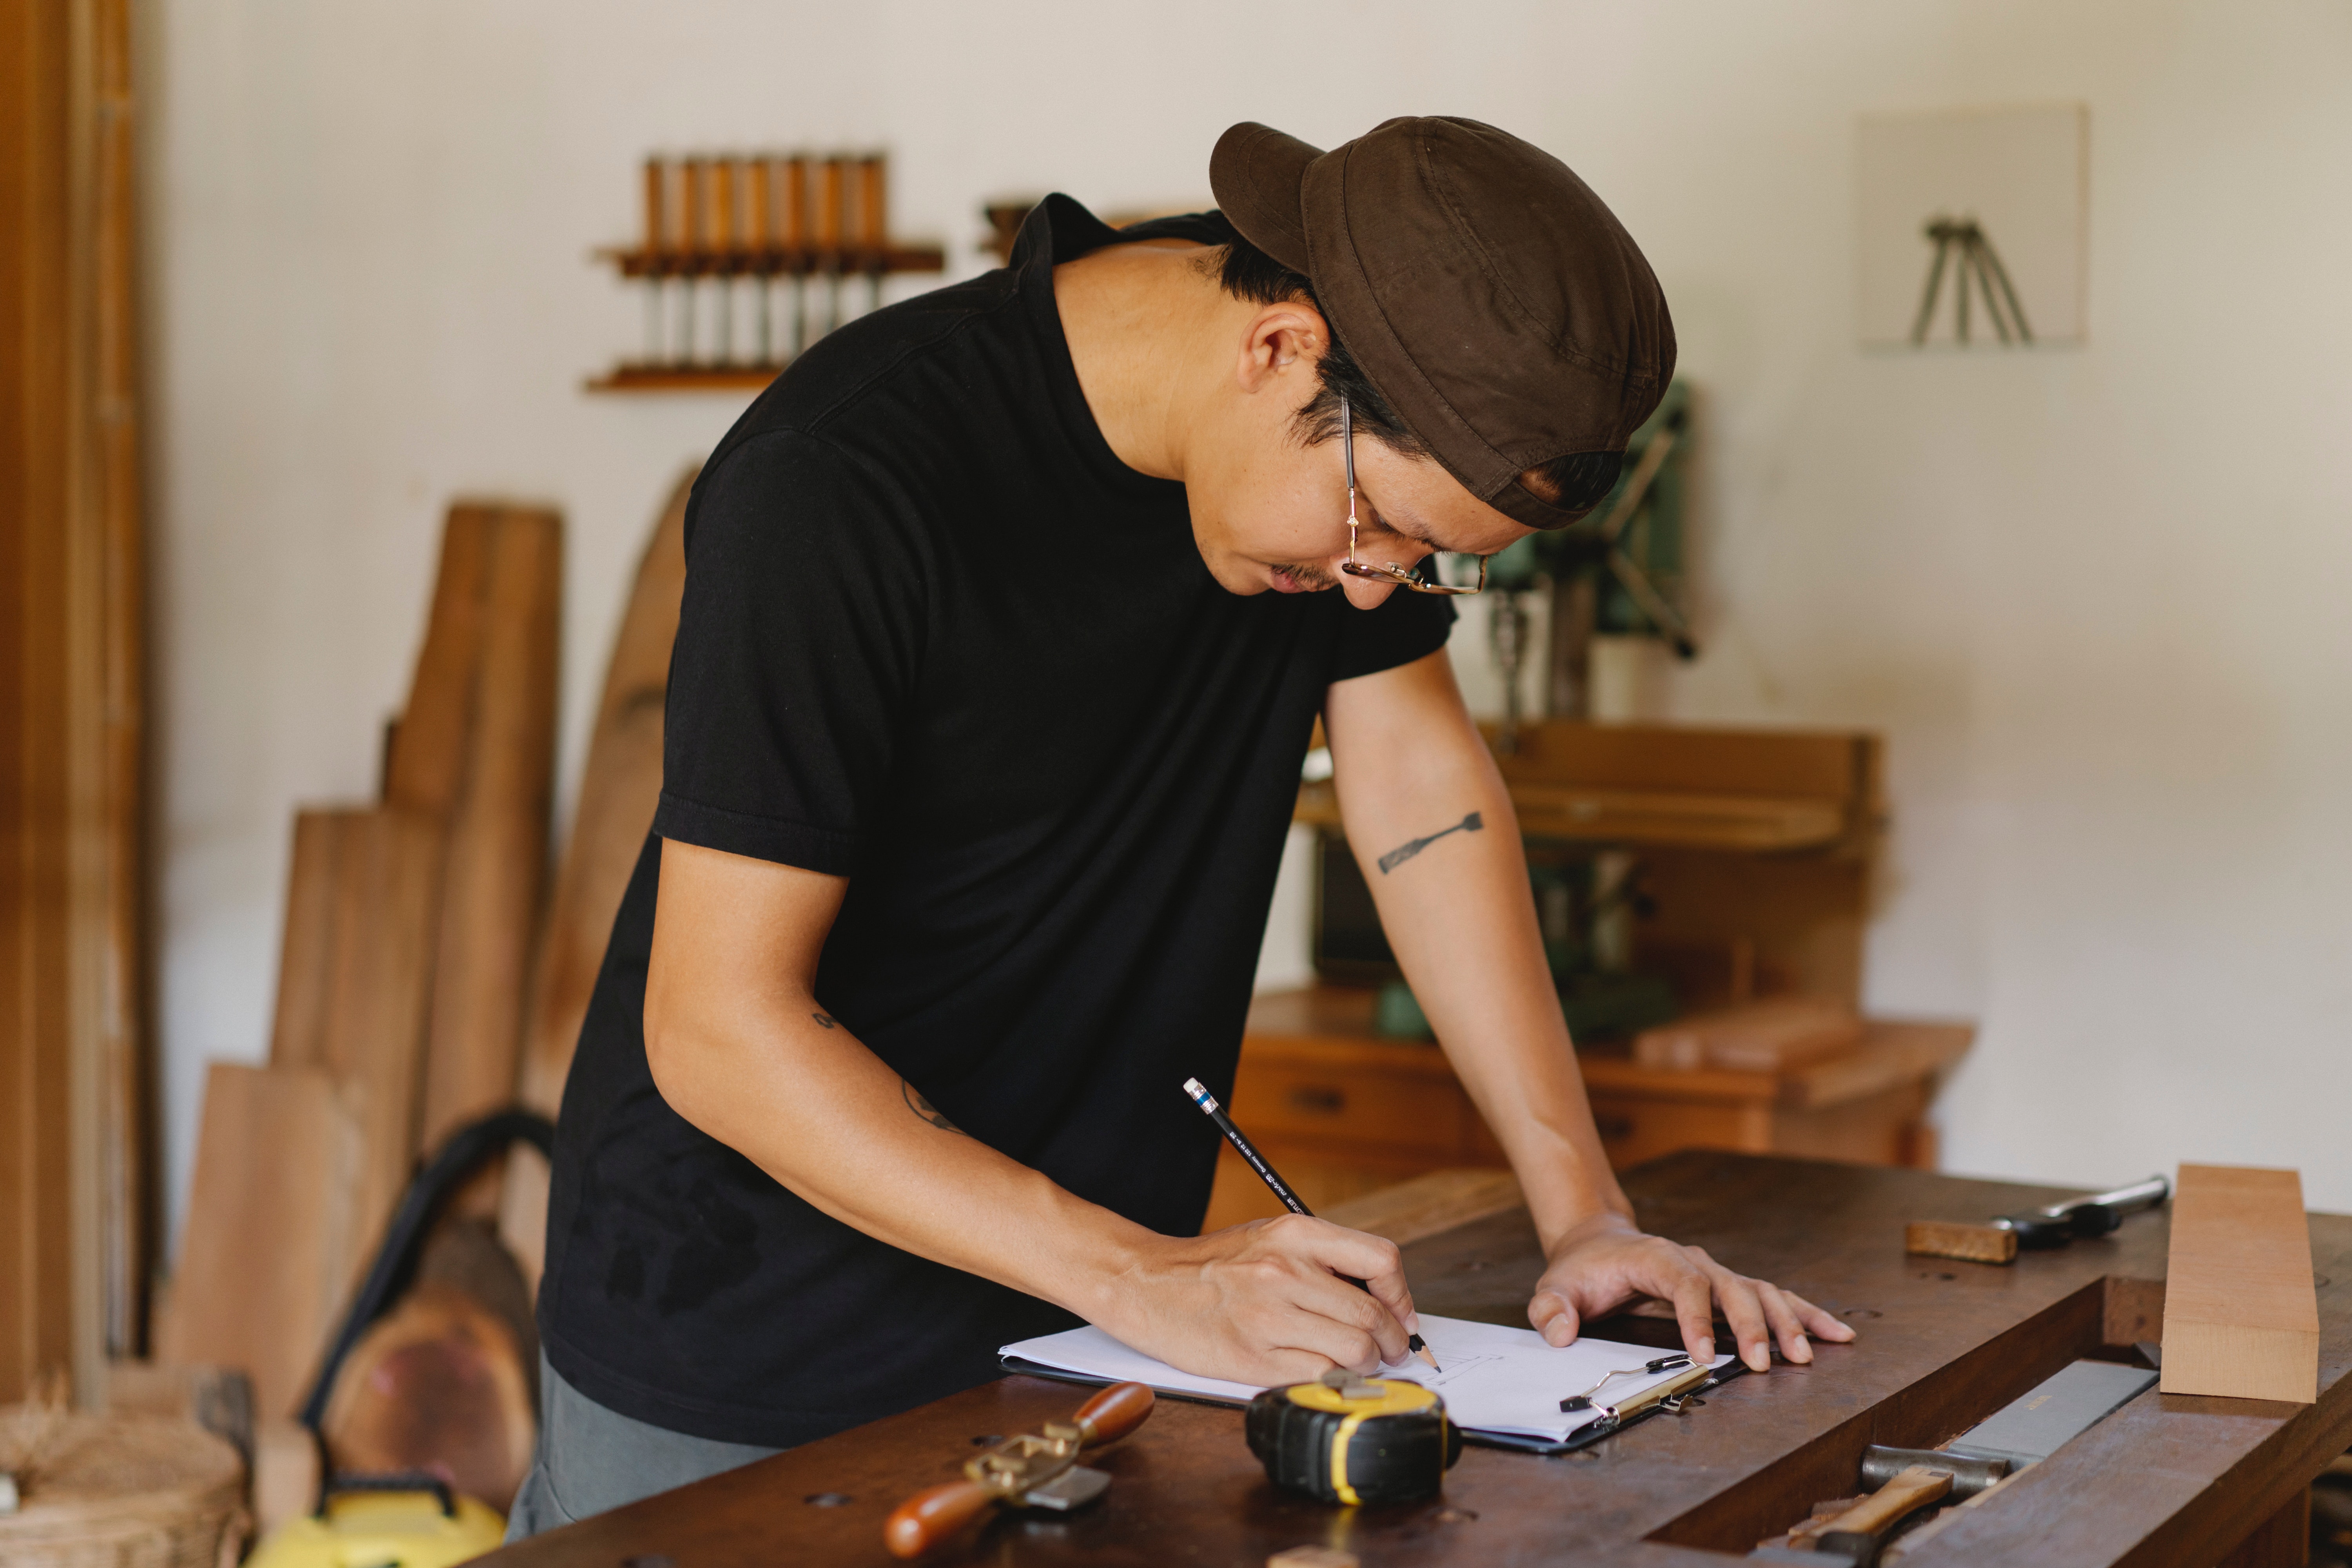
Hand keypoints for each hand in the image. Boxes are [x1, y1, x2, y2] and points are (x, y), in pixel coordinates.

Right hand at [1096, 1214, 1419, 1385]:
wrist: (1146, 1284)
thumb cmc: (1213, 1264)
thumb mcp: (1270, 1238)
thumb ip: (1322, 1258)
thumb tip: (1382, 1298)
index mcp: (1294, 1234)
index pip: (1380, 1260)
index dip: (1401, 1295)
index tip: (1401, 1315)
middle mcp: (1284, 1271)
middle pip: (1371, 1315)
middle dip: (1391, 1342)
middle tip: (1389, 1351)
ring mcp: (1268, 1317)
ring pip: (1354, 1351)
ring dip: (1366, 1365)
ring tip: (1356, 1363)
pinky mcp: (1253, 1359)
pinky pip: (1320, 1376)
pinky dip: (1334, 1380)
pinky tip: (1326, 1373)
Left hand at [1526, 1212, 1855, 1371]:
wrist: (1598, 1243)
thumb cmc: (1582, 1269)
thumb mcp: (1555, 1287)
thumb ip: (1551, 1309)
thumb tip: (1559, 1334)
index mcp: (1655, 1257)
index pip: (1684, 1283)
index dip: (1696, 1317)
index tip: (1703, 1355)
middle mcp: (1694, 1261)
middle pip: (1732, 1287)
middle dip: (1751, 1325)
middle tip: (1764, 1364)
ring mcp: (1717, 1273)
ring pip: (1761, 1292)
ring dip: (1787, 1322)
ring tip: (1809, 1353)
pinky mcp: (1730, 1288)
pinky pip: (1773, 1298)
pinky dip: (1804, 1315)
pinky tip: (1835, 1333)